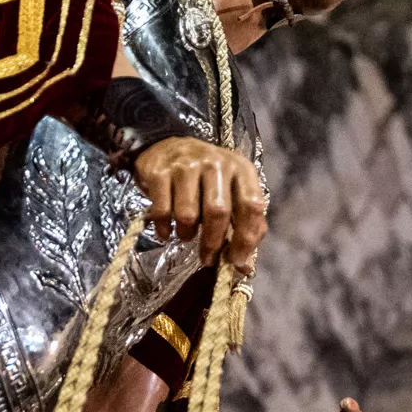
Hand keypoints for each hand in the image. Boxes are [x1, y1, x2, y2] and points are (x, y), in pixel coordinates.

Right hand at [133, 137, 266, 270]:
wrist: (167, 145)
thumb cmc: (205, 178)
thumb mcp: (231, 192)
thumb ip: (242, 226)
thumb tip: (244, 266)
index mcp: (241, 169)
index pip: (252, 205)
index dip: (246, 238)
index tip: (236, 262)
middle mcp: (216, 163)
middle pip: (218, 212)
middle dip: (213, 243)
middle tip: (207, 258)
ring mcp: (186, 165)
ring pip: (188, 214)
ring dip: (187, 234)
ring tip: (186, 235)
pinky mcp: (160, 171)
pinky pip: (162, 211)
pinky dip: (164, 229)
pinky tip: (166, 230)